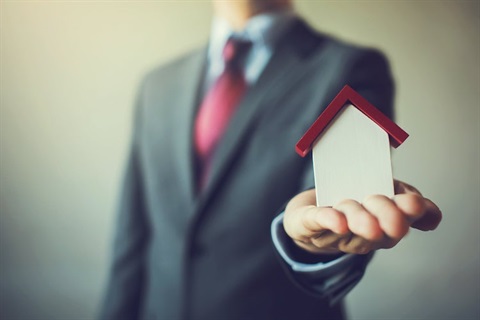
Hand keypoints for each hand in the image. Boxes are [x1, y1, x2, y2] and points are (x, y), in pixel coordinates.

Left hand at [283, 180, 441, 254]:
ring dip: (356, 218)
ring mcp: (334, 232)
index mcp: (382, 224)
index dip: (410, 214)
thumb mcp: (380, 190)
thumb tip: (431, 212)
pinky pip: (318, 222)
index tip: (415, 204)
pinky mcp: (308, 224)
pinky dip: (328, 220)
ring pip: (349, 225)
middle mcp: (361, 234)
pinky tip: (337, 221)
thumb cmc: (347, 199)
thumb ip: (404, 193)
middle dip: (386, 217)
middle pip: (378, 232)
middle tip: (390, 212)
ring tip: (360, 215)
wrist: (306, 215)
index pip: (400, 223)